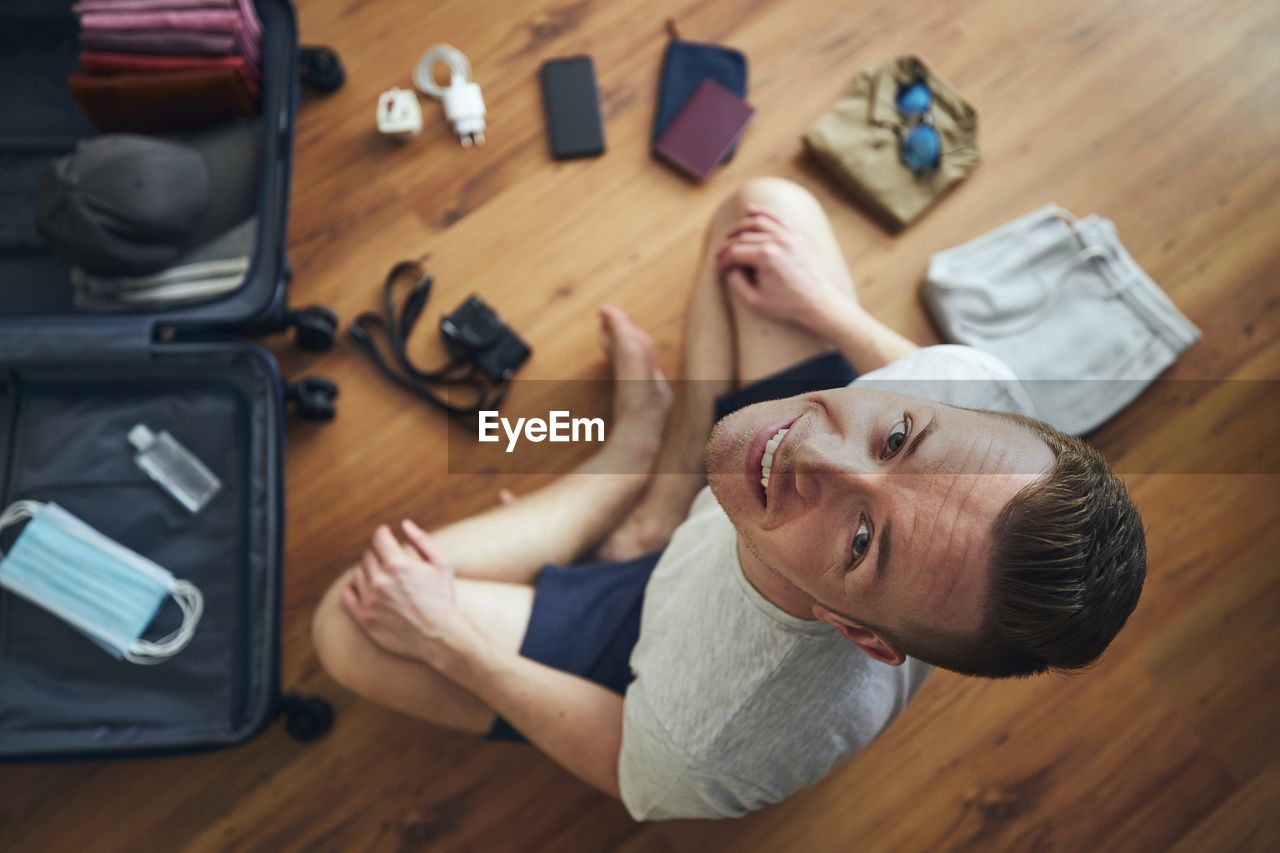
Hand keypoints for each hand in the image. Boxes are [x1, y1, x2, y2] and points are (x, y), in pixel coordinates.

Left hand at [341, 520, 479, 666]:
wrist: (440, 636)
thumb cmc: (444, 598)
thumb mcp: (442, 564)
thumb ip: (422, 540)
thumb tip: (403, 524)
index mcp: (398, 565)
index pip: (379, 538)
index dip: (384, 534)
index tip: (387, 536)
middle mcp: (380, 581)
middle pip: (369, 555)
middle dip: (380, 555)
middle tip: (392, 563)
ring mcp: (370, 601)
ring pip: (358, 573)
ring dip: (369, 572)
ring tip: (385, 579)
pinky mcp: (364, 618)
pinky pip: (348, 595)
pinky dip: (354, 588)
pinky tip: (367, 589)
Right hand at [715, 205, 858, 333]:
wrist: (819, 301)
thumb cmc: (787, 304)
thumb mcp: (755, 301)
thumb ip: (736, 283)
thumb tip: (731, 267)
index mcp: (765, 256)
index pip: (734, 252)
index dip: (723, 260)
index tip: (719, 269)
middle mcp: (777, 241)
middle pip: (743, 237)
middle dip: (727, 247)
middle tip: (720, 256)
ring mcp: (789, 235)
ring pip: (757, 222)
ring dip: (739, 227)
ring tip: (729, 235)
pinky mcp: (797, 235)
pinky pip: (777, 218)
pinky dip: (762, 212)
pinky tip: (750, 209)